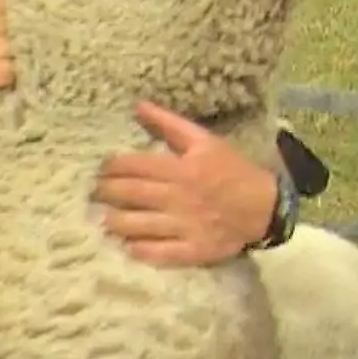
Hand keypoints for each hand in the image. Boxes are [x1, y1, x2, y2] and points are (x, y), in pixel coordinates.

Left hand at [93, 99, 278, 264]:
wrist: (265, 206)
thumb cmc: (230, 170)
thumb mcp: (204, 141)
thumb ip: (169, 124)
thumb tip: (138, 105)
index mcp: (182, 168)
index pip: (134, 165)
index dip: (111, 167)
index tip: (100, 169)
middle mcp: (180, 197)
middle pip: (131, 195)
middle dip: (106, 193)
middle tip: (92, 193)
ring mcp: (186, 226)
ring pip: (139, 225)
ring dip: (114, 222)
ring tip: (101, 218)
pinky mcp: (193, 249)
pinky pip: (159, 253)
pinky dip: (139, 250)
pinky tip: (126, 245)